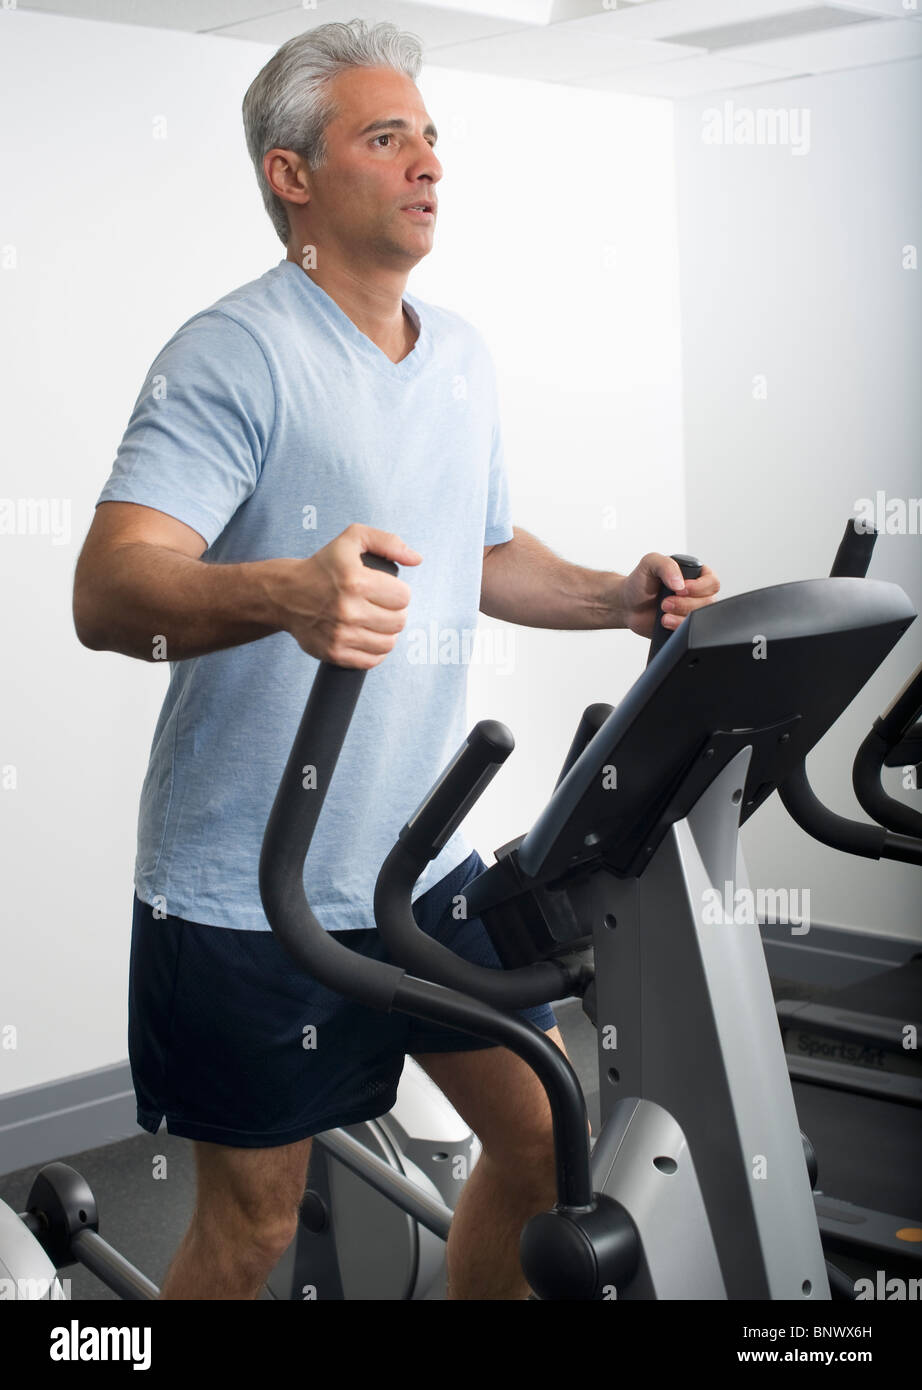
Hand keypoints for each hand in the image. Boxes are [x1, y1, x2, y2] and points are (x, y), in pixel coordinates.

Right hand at [269, 523, 421, 667]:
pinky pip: (372, 661)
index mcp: (356, 581)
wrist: (285, 594)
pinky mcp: (334, 653)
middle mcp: (348, 610)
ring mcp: (340, 634)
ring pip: (388, 643)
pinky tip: (367, 637)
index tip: (387, 590)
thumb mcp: (352, 539)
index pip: (403, 597)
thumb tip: (417, 559)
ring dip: (386, 633)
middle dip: (395, 613)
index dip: (399, 592)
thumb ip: (388, 542)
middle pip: (399, 622)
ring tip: (375, 622)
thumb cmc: (322, 566)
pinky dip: (375, 651)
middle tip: (382, 606)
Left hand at [619, 553, 719, 639]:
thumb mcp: (650, 563)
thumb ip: (666, 565)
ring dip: (680, 617)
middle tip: (665, 603)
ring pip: (700, 618)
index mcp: (695, 575)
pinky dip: (678, 628)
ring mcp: (691, 611)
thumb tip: (680, 583)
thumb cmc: (639, 582)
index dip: (699, 588)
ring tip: (663, 614)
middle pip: (708, 603)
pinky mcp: (683, 625)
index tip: (680, 589)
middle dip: (685, 604)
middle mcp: (697, 594)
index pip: (712, 582)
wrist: (627, 605)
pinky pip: (689, 631)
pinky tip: (665, 623)